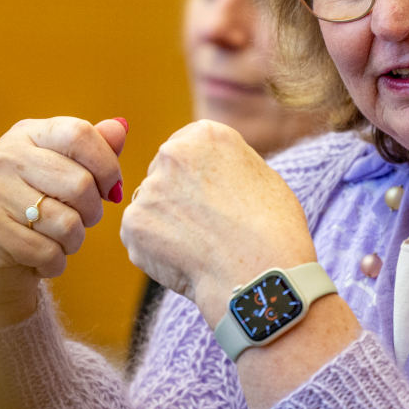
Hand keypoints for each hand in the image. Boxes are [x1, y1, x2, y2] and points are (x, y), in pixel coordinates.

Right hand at [0, 115, 125, 326]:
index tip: (111, 189)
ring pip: (68, 223)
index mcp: (26, 134)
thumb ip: (92, 148)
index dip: (107, 166)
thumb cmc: (36, 207)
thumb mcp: (63, 170)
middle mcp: (5, 157)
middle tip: (81, 220)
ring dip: (73, 241)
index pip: (79, 134)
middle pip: (80, 184)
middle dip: (93, 212)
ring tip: (58, 239)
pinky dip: (55, 262)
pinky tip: (41, 256)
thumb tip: (120, 128)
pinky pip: (48, 252)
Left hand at [120, 120, 315, 324]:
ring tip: (202, 248)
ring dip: (167, 225)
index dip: (199, 177)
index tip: (215, 199)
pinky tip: (187, 261)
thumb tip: (209, 175)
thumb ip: (226, 166)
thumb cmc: (274, 229)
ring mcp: (148, 190)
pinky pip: (141, 237)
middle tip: (208, 227)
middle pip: (163, 174)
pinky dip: (157, 251)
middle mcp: (170, 153)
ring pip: (152, 207)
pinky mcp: (133, 225)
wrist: (261, 273)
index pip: (185, 147)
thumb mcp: (261, 175)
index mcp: (205, 135)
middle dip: (178, 198)